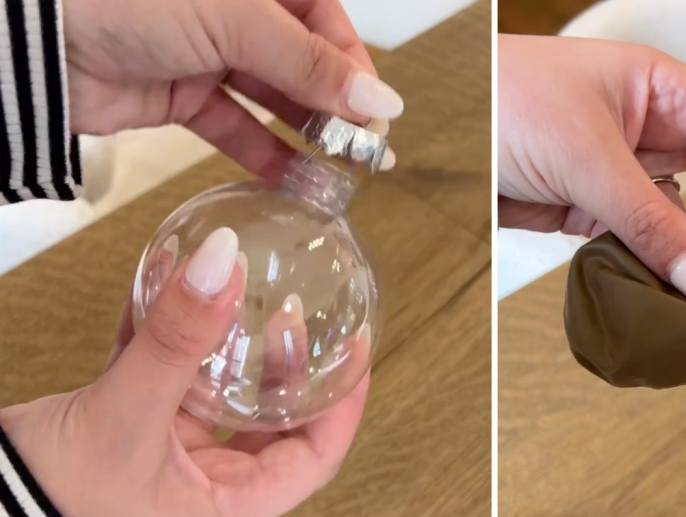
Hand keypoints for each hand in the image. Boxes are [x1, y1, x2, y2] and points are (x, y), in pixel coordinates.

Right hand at [0, 228, 368, 516]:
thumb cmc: (47, 500)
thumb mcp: (126, 417)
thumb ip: (175, 341)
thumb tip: (222, 263)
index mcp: (226, 507)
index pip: (316, 456)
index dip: (344, 402)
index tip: (356, 348)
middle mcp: (206, 488)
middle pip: (273, 422)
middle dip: (286, 366)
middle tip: (293, 313)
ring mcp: (170, 460)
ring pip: (220, 397)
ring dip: (227, 346)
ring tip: (239, 294)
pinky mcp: (133, 433)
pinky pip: (168, 382)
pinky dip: (172, 341)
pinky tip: (172, 294)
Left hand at [65, 0, 403, 175]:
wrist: (37, 38)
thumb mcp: (236, 21)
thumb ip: (309, 64)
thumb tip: (382, 100)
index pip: (325, 22)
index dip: (353, 68)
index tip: (377, 113)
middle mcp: (237, 15)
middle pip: (304, 64)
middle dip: (336, 107)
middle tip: (364, 151)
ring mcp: (209, 56)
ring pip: (273, 100)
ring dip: (306, 136)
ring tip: (338, 172)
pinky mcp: (182, 97)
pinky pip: (235, 128)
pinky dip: (263, 155)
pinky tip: (294, 180)